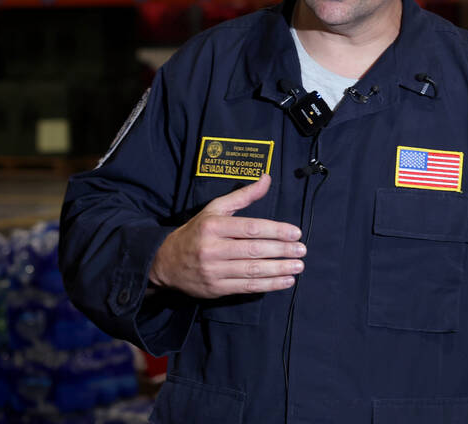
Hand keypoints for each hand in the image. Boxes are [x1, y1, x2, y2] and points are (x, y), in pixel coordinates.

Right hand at [149, 174, 305, 297]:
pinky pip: (246, 287)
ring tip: (298, 266)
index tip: (295, 232)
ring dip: (279, 270)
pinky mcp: (216, 289)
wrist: (165, 263)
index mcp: (213, 226)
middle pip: (253, 250)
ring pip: (252, 270)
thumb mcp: (215, 209)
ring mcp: (213, 271)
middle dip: (281, 251)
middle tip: (301, 250)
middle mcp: (212, 249)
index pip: (251, 228)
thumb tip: (266, 178)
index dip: (276, 231)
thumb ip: (243, 196)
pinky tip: (285, 281)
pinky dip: (269, 285)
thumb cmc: (196, 232)